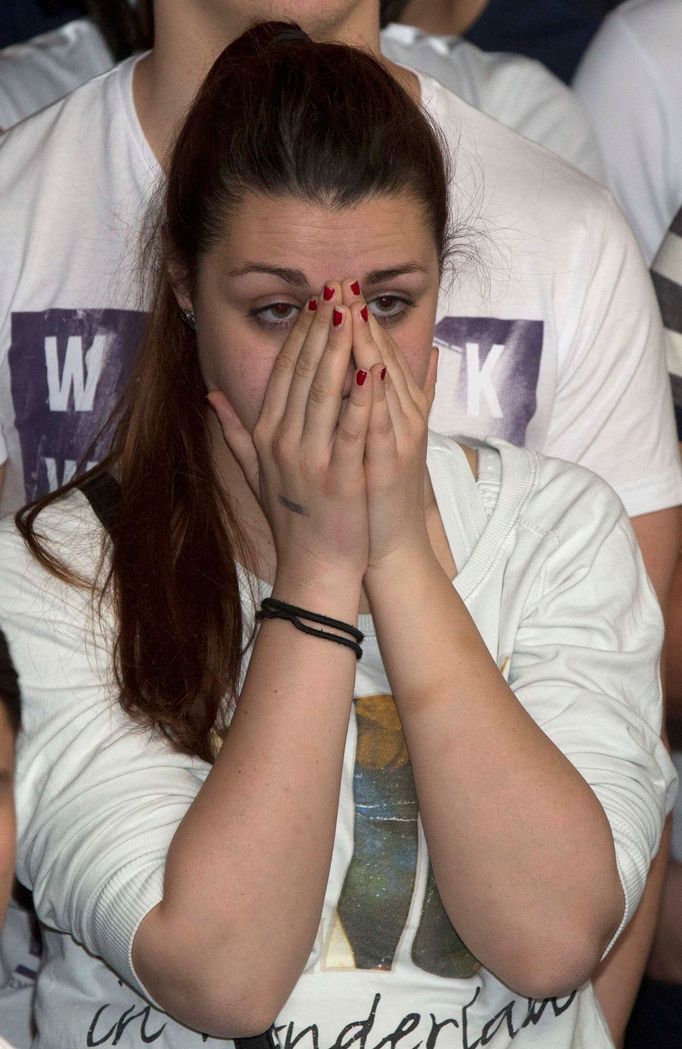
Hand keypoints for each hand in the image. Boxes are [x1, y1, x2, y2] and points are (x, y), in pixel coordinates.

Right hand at [207, 283, 373, 589]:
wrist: (312, 568)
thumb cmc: (291, 520)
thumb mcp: (255, 472)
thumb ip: (235, 432)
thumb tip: (212, 395)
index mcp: (266, 436)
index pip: (284, 372)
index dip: (301, 333)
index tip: (317, 301)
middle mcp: (283, 443)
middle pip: (304, 373)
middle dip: (323, 327)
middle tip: (340, 287)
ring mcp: (310, 460)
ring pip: (326, 393)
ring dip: (341, 349)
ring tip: (355, 311)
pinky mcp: (339, 479)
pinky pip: (352, 430)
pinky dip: (363, 398)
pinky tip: (374, 368)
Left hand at [341, 283, 438, 569]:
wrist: (391, 542)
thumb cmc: (379, 491)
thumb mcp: (387, 438)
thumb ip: (404, 397)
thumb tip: (425, 357)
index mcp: (395, 409)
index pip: (375, 354)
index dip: (358, 321)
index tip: (337, 287)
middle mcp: (403, 417)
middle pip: (382, 359)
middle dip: (360, 321)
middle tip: (344, 281)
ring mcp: (401, 439)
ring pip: (385, 385)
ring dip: (369, 347)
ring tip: (354, 311)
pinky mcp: (393, 464)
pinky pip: (383, 425)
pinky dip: (376, 398)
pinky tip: (370, 370)